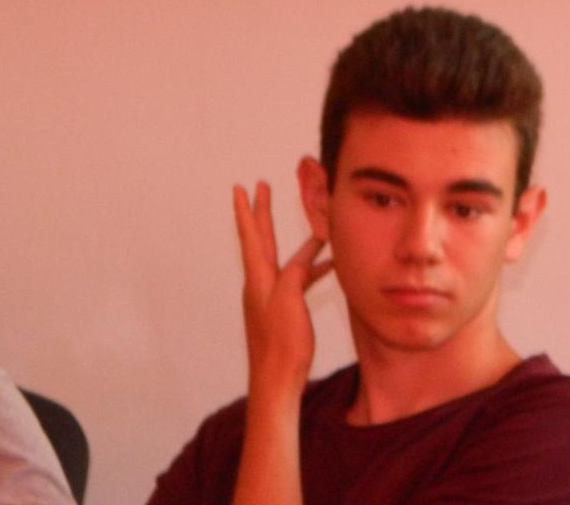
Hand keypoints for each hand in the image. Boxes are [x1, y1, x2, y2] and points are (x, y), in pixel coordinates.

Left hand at [233, 181, 332, 392]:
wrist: (276, 381)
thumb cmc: (281, 344)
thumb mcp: (288, 300)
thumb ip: (293, 273)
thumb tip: (303, 258)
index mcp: (259, 279)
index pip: (252, 236)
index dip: (247, 211)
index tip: (241, 188)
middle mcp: (260, 285)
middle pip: (261, 241)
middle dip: (261, 214)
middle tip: (259, 188)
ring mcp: (270, 298)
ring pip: (283, 260)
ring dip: (298, 244)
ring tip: (317, 231)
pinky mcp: (282, 311)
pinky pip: (296, 280)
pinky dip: (310, 269)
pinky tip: (328, 268)